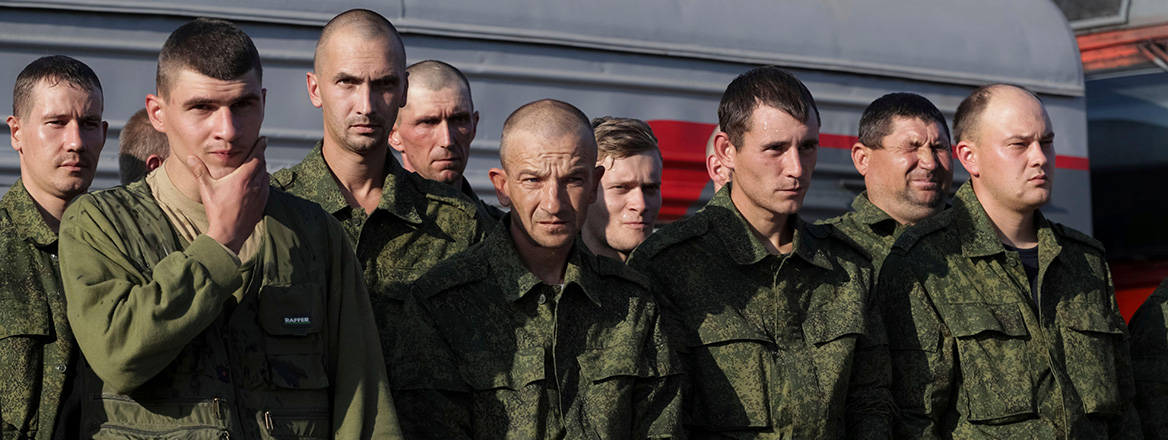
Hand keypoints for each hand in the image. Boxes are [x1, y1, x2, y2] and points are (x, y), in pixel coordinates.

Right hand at [187, 137, 269, 253]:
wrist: (229, 234)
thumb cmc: (217, 211)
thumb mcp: (206, 189)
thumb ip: (199, 171)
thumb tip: (191, 157)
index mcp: (243, 177)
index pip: (256, 156)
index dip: (260, 146)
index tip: (263, 139)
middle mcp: (255, 184)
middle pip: (262, 164)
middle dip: (260, 155)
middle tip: (258, 149)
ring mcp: (261, 194)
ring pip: (266, 175)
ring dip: (263, 168)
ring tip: (258, 164)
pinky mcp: (263, 204)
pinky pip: (267, 187)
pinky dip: (264, 181)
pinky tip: (259, 181)